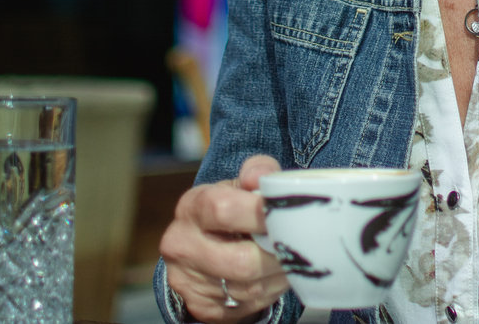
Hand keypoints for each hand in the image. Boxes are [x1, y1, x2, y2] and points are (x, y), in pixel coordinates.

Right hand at [160, 155, 290, 322]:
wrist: (202, 246)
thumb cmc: (230, 209)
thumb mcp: (241, 183)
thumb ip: (258, 171)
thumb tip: (260, 177)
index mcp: (191, 208)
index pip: (223, 210)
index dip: (260, 213)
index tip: (285, 212)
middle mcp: (181, 246)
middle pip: (240, 261)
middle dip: (276, 254)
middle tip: (297, 243)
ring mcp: (188, 281)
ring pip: (248, 288)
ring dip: (278, 275)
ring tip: (290, 258)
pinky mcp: (202, 306)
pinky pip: (246, 306)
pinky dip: (269, 292)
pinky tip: (275, 275)